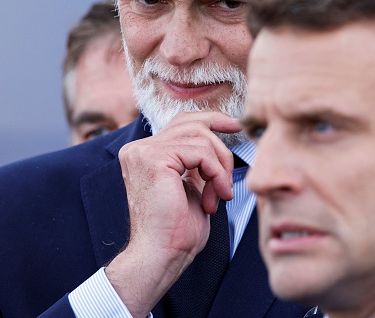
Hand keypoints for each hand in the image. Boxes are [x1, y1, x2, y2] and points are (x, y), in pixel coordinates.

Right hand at [106, 111, 241, 316]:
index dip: (211, 119)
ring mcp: (144, 151)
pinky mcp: (155, 159)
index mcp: (145, 154)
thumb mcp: (192, 186)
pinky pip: (201, 152)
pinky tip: (216, 196)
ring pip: (201, 137)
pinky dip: (216, 173)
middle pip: (193, 124)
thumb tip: (218, 140)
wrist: (162, 255)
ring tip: (220, 195)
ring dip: (220, 168)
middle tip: (229, 178)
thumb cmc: (176, 231)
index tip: (235, 126)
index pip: (182, 122)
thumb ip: (197, 162)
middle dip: (221, 149)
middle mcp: (139, 149)